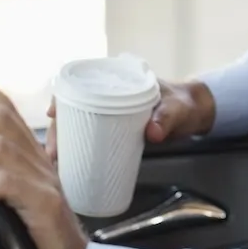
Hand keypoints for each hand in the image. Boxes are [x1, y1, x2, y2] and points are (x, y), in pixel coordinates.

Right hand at [44, 78, 216, 162]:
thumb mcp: (177, 108)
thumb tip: (152, 133)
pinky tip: (68, 166)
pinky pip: (92, 139)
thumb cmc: (183, 103)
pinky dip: (79, 151)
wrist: (194, 114)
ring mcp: (109, 115)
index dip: (62, 96)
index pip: (80, 83)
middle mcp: (107, 96)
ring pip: (79, 126)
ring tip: (56, 164)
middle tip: (53, 152)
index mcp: (118, 81)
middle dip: (58, 130)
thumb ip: (166, 118)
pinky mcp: (114, 132)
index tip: (53, 113)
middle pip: (73, 109)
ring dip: (65, 143)